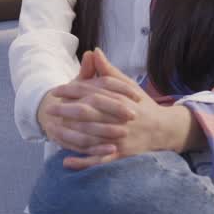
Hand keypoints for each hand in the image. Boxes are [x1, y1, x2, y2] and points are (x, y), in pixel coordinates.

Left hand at [43, 49, 195, 169]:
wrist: (165, 129)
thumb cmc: (142, 105)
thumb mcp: (128, 86)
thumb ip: (109, 71)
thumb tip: (94, 51)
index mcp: (119, 99)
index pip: (91, 92)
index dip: (71, 91)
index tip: (55, 90)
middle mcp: (119, 117)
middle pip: (88, 113)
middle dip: (65, 110)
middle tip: (48, 108)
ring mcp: (120, 137)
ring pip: (91, 136)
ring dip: (70, 134)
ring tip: (52, 130)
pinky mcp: (121, 154)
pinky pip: (100, 159)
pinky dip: (83, 162)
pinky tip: (66, 162)